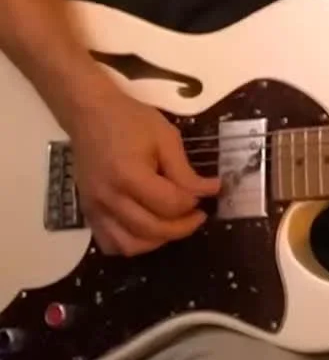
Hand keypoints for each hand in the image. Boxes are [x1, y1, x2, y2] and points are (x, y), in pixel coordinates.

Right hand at [69, 90, 220, 256]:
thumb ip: (185, 171)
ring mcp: (95, 209)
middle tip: (198, 214)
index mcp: (129, 175)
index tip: (209, 191)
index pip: (169, 204)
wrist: (90, 113)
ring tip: (175, 224)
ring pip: (130, 246)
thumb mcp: (165, 137)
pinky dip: (132, 244)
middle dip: (183, 227)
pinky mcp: (88, 213)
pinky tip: (148, 230)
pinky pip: (110, 244)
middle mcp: (109, 198)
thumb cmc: (130, 119)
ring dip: (158, 240)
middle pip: (152, 230)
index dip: (193, 202)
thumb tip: (210, 191)